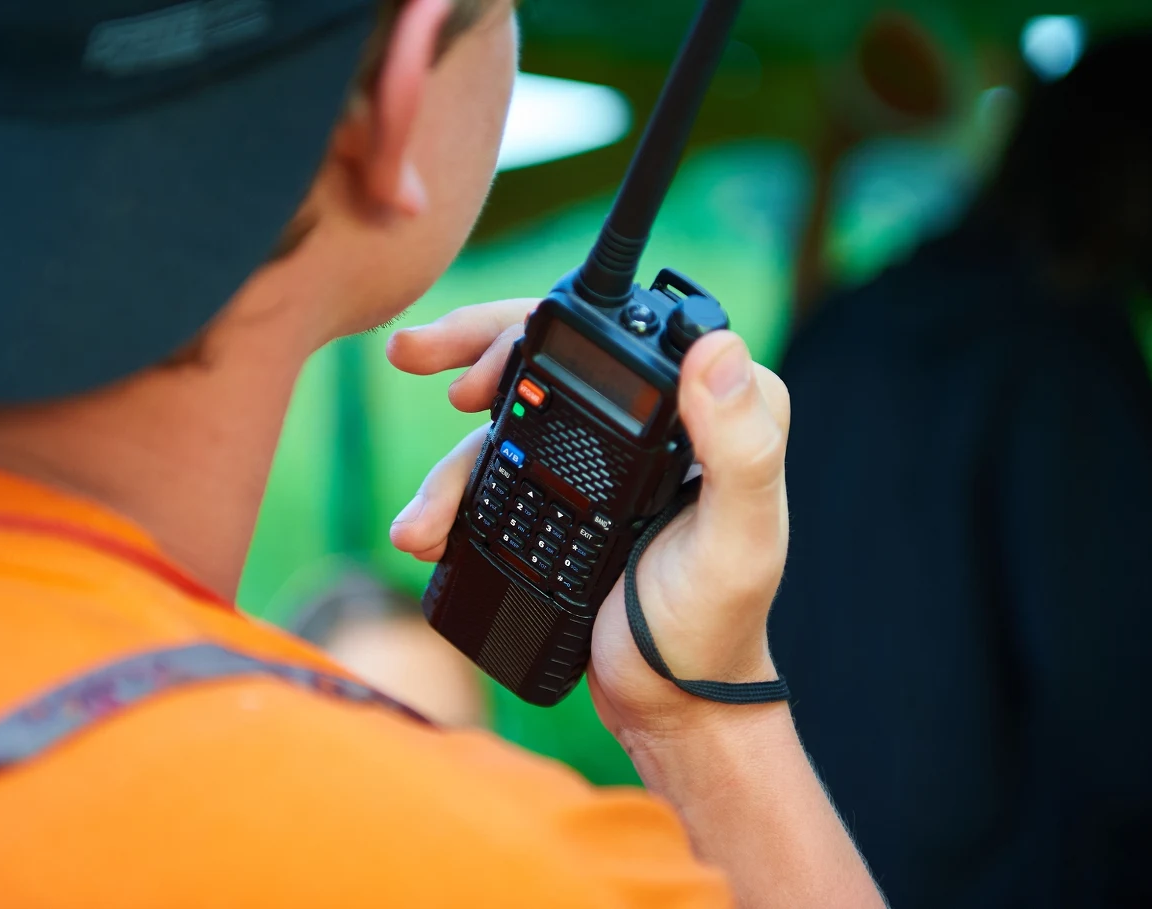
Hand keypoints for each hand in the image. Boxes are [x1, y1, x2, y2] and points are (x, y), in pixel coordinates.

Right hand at [387, 299, 790, 740]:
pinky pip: (501, 471)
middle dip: (472, 353)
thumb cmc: (713, 630)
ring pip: (511, 421)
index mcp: (712, 411)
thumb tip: (720, 345)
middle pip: (553, 356)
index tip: (479, 371)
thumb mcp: (735, 542)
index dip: (536, 329)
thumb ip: (741, 448)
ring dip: (450, 464)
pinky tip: (425, 530)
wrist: (668, 704)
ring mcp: (608, 459)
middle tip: (410, 353)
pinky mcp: (570, 497)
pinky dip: (454, 495)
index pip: (621, 333)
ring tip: (418, 523)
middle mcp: (661, 421)